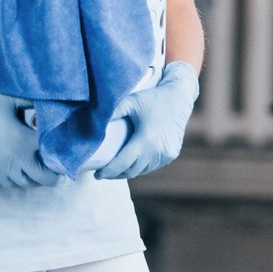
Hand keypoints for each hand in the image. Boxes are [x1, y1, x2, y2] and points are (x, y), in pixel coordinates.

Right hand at [0, 93, 62, 187]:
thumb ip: (32, 99)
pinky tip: (28, 169)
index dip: (64, 155)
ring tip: (46, 165)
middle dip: (56, 173)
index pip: (53, 155)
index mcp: (25, 141)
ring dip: (41, 177)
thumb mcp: (10, 98)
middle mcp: (18, 159)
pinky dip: (25, 181)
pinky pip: (15, 184)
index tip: (70, 151)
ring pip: (31, 183)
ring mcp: (6, 168)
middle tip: (61, 163)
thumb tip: (51, 98)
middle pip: (46, 177)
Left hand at [96, 61, 199, 180]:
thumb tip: (92, 125)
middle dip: (115, 174)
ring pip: (143, 170)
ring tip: (116, 168)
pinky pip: (152, 166)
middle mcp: (157, 151)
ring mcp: (166, 154)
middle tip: (102, 173)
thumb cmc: (152, 98)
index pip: (122, 164)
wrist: (180, 97)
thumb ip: (112, 113)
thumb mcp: (131, 101)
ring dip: (129, 171)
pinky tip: (133, 161)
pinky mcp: (171, 154)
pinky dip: (142, 166)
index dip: (107, 171)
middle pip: (131, 171)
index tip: (96, 174)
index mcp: (145, 140)